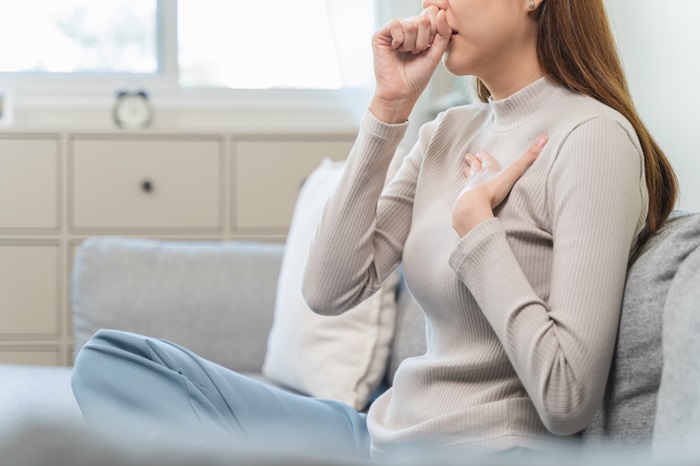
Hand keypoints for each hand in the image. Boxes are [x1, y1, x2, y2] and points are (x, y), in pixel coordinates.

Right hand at [369, 5, 451, 123]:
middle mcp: (407, 27)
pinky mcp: (381, 35)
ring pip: (410, 24)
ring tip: (406, 54)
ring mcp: (394, 31)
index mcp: (421, 30)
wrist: (401, 92)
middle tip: (416, 53)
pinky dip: (399, 40)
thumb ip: (443, 33)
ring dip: (411, 44)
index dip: (434, 31)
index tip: (428, 48)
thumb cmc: (417, 76)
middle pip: (423, 19)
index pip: (432, 14)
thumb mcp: (436, 53)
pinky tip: (396, 50)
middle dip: (424, 41)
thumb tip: (441, 12)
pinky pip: (395, 25)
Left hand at [452, 136, 548, 236]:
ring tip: (464, 170)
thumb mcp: (513, 172)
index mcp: (488, 172)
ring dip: (467, 175)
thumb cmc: (492, 189)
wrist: (472, 207)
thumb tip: (544, 138)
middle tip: (468, 157)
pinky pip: (463, 199)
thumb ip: (528, 158)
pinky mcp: (463, 206)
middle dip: (473, 162)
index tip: (480, 152)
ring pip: (467, 181)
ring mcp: (468, 192)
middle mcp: (476, 179)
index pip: (487, 161)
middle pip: (474, 168)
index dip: (485, 157)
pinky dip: (463, 196)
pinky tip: (463, 198)